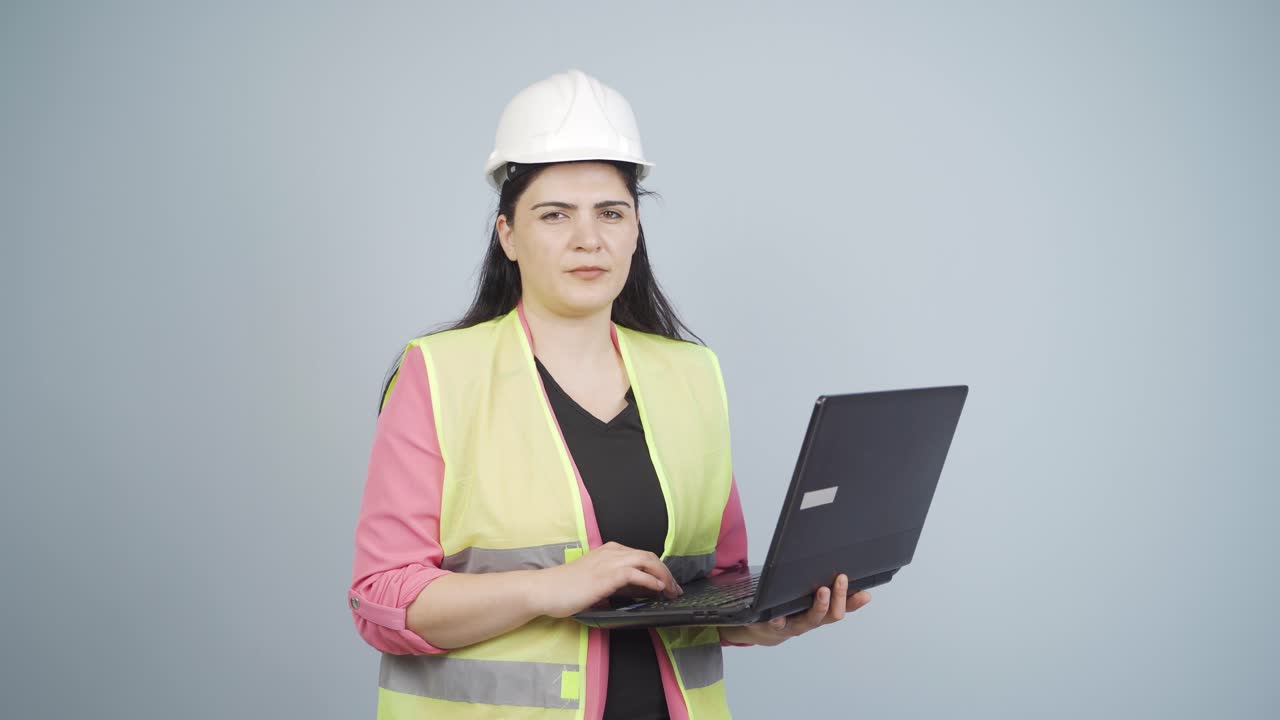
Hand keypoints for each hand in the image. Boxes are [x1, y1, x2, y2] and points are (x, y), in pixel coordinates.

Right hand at [531, 542, 682, 618]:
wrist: (545, 589)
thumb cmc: (565, 588)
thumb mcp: (594, 581)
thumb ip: (614, 583)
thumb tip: (635, 593)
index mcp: (609, 551)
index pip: (642, 556)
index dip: (659, 569)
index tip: (668, 584)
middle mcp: (611, 552)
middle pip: (649, 556)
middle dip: (666, 573)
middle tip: (675, 589)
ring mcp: (608, 562)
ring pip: (646, 561)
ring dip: (663, 576)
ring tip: (671, 591)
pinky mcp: (606, 576)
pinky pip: (636, 574)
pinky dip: (650, 580)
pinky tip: (657, 589)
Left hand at [722, 574, 870, 646]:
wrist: (765, 629)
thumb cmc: (792, 609)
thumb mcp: (811, 599)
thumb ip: (827, 589)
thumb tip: (844, 570)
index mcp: (822, 613)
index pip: (843, 608)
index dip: (854, 602)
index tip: (864, 593)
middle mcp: (811, 621)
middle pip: (831, 614)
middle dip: (838, 597)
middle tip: (841, 579)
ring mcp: (794, 624)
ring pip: (810, 619)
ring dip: (819, 606)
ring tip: (823, 591)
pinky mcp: (774, 625)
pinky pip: (778, 624)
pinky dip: (779, 621)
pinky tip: (779, 617)